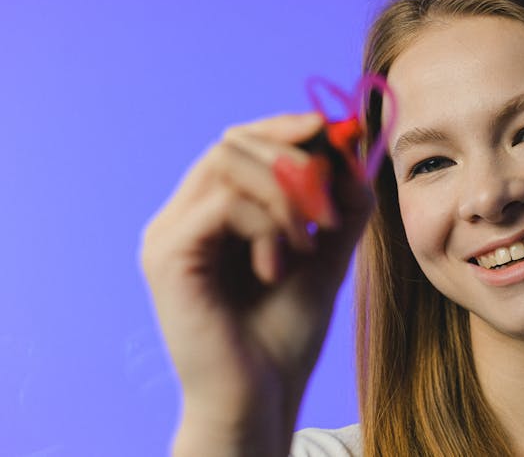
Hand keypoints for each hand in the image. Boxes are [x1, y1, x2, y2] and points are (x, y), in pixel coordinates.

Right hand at [139, 112, 371, 454]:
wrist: (260, 398)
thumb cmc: (284, 334)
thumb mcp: (324, 256)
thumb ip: (339, 204)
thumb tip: (354, 147)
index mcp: (211, 214)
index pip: (239, 143)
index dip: (282, 127)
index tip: (328, 128)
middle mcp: (182, 216)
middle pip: (232, 142)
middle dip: (293, 159)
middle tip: (327, 205)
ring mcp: (168, 234)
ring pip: (228, 163)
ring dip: (286, 195)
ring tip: (308, 243)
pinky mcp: (166, 255)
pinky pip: (225, 203)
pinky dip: (267, 224)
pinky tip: (279, 266)